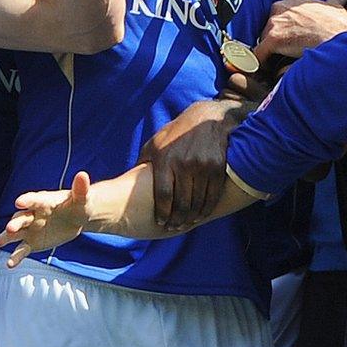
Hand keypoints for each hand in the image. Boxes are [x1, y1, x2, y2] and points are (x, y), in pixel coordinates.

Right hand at [0, 170, 91, 266]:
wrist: (75, 219)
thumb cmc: (77, 206)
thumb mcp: (81, 199)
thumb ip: (80, 189)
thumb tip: (83, 175)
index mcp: (43, 201)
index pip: (33, 200)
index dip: (26, 200)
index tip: (18, 202)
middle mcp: (33, 214)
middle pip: (21, 218)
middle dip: (15, 222)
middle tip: (10, 228)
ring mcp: (30, 229)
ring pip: (16, 233)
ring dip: (7, 237)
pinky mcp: (31, 242)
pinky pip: (22, 249)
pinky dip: (16, 256)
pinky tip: (10, 264)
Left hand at [140, 98, 243, 231]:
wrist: (206, 119)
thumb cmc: (176, 134)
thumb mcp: (155, 143)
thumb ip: (144, 162)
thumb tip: (128, 181)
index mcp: (165, 159)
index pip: (163, 195)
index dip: (163, 212)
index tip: (161, 222)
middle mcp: (184, 163)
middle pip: (181, 202)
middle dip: (177, 219)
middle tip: (174, 228)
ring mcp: (202, 166)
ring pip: (197, 201)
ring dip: (192, 217)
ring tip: (186, 224)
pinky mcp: (217, 167)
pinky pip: (212, 195)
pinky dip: (207, 209)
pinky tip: (201, 215)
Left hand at [254, 0, 346, 59]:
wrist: (342, 38)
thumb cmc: (341, 26)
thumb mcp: (336, 7)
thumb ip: (332, 1)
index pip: (278, 14)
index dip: (283, 28)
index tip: (289, 38)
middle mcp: (280, 7)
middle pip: (268, 27)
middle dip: (276, 39)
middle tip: (286, 52)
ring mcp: (275, 22)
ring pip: (264, 40)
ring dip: (270, 51)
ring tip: (280, 62)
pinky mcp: (273, 39)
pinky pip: (259, 53)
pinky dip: (261, 62)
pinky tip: (268, 70)